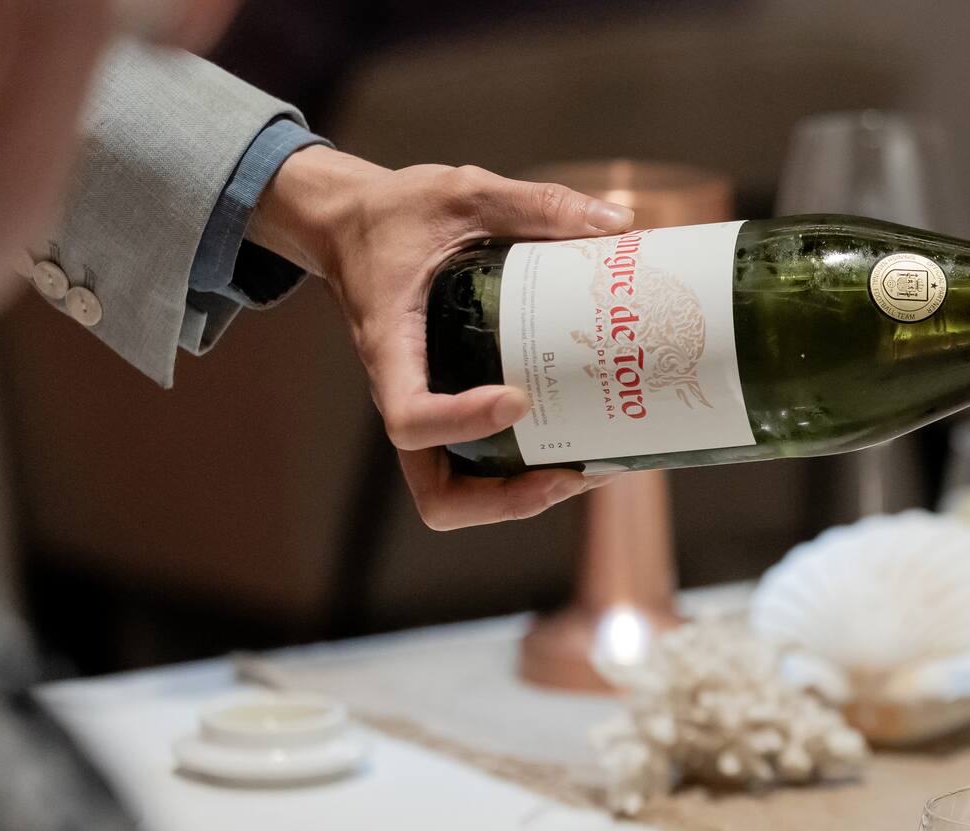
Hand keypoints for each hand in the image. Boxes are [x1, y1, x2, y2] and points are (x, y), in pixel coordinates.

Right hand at [249, 148, 634, 529]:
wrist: (352, 224)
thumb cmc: (399, 212)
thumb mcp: (462, 191)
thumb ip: (535, 204)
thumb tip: (618, 221)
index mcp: (391, 346)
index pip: (409, 418)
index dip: (462, 424)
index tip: (518, 399)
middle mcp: (404, 392)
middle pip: (436, 494)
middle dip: (506, 500)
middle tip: (571, 473)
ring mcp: (428, 407)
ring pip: (457, 495)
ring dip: (522, 499)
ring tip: (590, 471)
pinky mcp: (448, 406)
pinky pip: (477, 468)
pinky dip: (524, 475)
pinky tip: (581, 446)